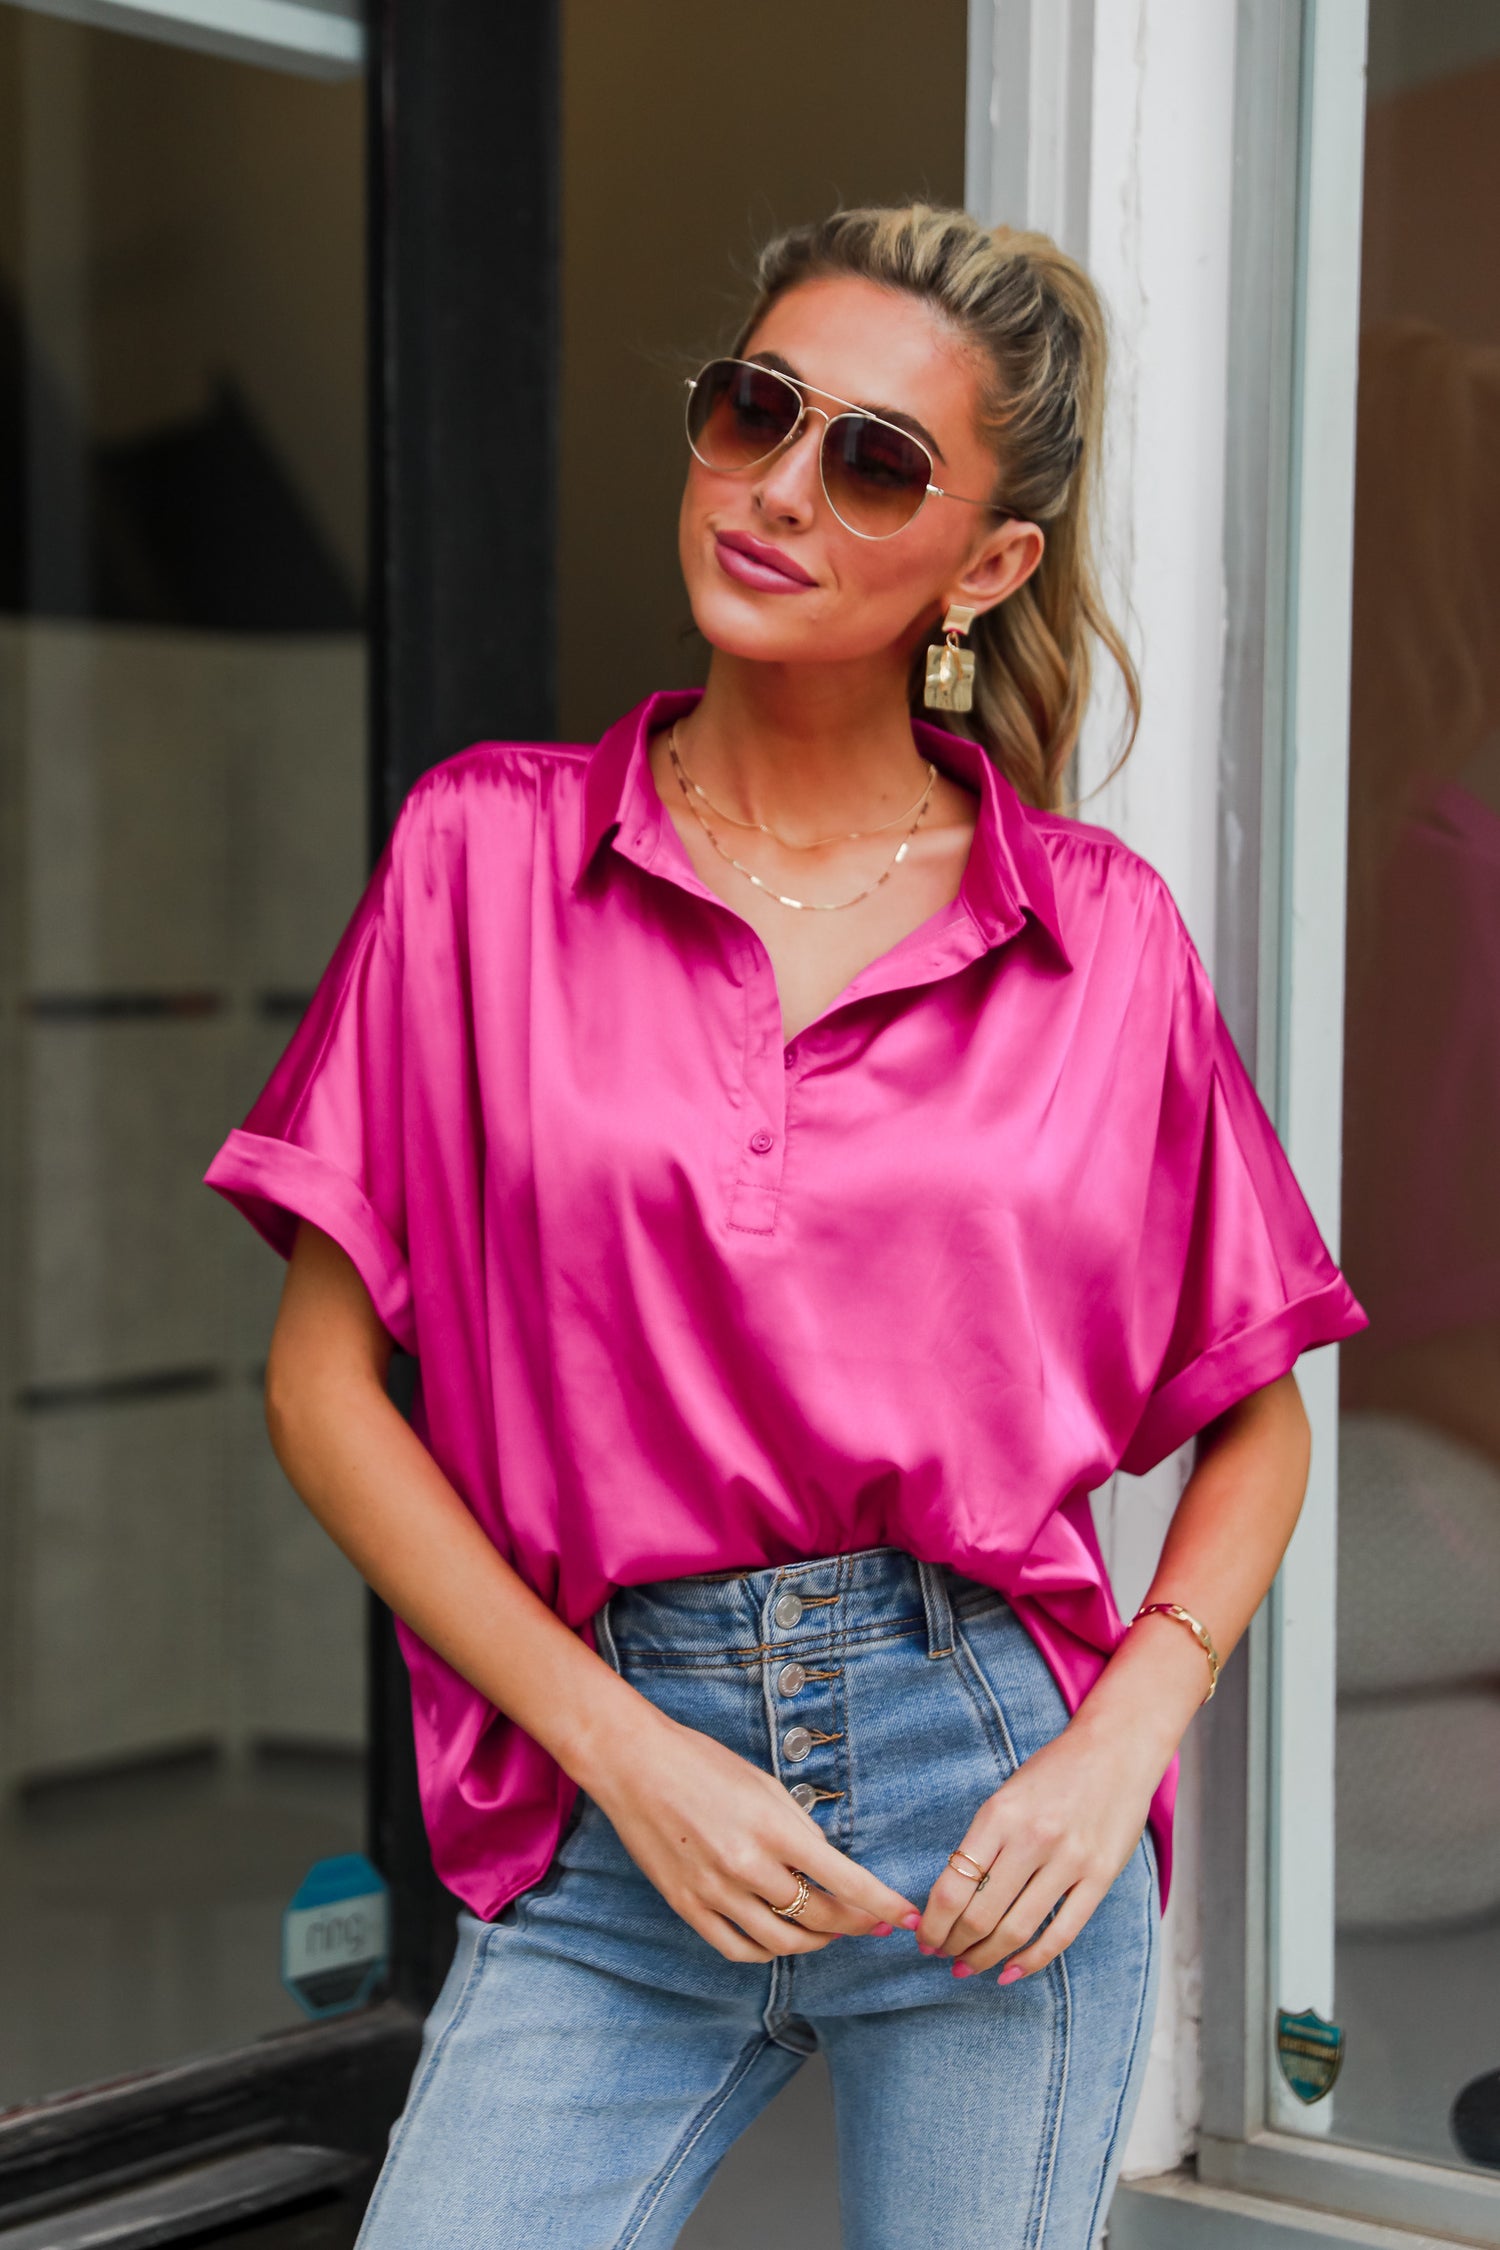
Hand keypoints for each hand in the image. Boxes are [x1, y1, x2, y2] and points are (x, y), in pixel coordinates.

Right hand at [589, 1706, 920, 1962]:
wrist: (634, 1765)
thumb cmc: (702, 1763)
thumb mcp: (764, 1785)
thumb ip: (799, 1830)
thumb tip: (830, 1867)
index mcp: (773, 1828)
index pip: (844, 1880)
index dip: (881, 1904)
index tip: (906, 1919)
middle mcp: (746, 1866)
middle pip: (819, 1917)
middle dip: (855, 1924)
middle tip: (872, 1923)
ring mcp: (714, 1892)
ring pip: (782, 1941)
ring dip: (814, 1941)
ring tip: (829, 1931)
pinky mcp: (688, 1907)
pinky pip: (739, 1949)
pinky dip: (768, 1950)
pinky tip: (780, 1937)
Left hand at [914, 1717, 1159, 1982]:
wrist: (1116, 1749)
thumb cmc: (1053, 1772)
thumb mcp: (1006, 1795)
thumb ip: (982, 1842)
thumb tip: (951, 1897)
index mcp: (1000, 1815)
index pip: (953, 1885)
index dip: (933, 1923)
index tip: (924, 1938)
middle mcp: (1033, 1839)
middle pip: (981, 1915)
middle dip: (954, 1944)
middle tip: (942, 1955)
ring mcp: (1070, 1860)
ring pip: (1017, 1929)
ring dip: (986, 1958)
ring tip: (969, 1967)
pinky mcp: (1100, 1877)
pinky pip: (1061, 1933)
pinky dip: (1032, 1961)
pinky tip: (1011, 1971)